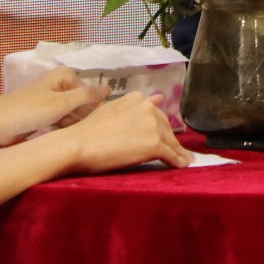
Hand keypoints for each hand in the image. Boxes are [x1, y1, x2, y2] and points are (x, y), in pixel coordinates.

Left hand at [0, 67, 104, 145]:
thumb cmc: (29, 111)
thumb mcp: (62, 103)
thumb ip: (88, 96)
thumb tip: (110, 87)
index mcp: (64, 76)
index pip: (91, 92)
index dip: (96, 108)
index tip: (100, 124)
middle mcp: (59, 85)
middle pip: (83, 102)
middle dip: (86, 116)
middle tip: (91, 133)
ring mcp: (51, 100)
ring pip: (74, 113)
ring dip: (76, 124)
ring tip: (80, 137)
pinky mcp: (44, 114)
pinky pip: (63, 120)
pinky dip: (66, 127)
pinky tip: (68, 138)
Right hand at [57, 92, 191, 172]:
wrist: (78, 144)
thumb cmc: (88, 131)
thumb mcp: (112, 109)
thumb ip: (135, 106)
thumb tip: (159, 97)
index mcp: (137, 99)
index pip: (156, 115)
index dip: (160, 128)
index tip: (165, 137)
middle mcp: (148, 108)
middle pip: (165, 128)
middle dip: (171, 141)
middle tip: (178, 152)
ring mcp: (152, 126)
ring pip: (171, 142)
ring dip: (179, 152)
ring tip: (185, 160)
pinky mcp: (153, 145)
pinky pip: (170, 155)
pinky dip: (178, 161)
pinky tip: (182, 166)